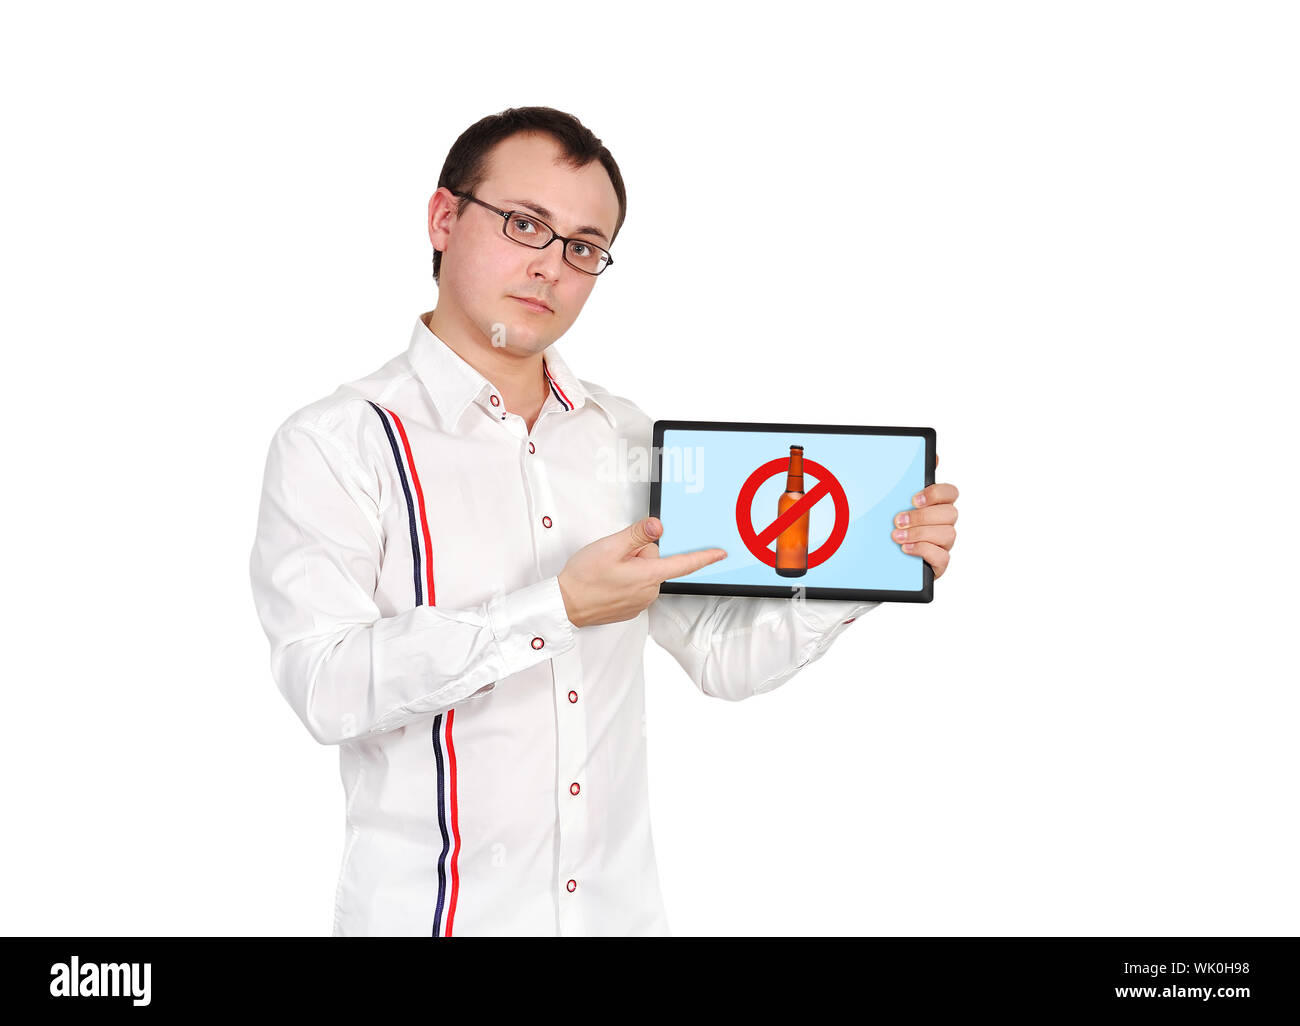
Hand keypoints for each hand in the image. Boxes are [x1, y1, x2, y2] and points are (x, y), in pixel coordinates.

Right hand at [558, 517, 725, 627]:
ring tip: (608, 571)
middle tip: (615, 558)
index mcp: (647, 576)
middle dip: (639, 555)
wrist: (564, 605)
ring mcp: (640, 603)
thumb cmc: (583, 577)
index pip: (684, 565)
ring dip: (632, 568)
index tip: (720, 553)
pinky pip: (637, 587)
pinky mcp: (631, 609)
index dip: (704, 557)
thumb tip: (659, 526)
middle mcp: (648, 592)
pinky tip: (609, 581)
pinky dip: (626, 580)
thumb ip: (637, 535)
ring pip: (646, 574)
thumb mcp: (610, 546)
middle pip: (656, 563)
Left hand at [891, 452, 958, 578]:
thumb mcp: (892, 502)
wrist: (878, 560)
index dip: (936, 493)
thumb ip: (907, 480)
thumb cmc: (890, 527)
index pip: (950, 493)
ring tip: (897, 537)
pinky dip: (924, 551)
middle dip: (923, 516)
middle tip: (898, 520)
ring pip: (947, 534)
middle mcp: (942, 524)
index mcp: (935, 506)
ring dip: (920, 534)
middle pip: (950, 513)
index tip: (914, 498)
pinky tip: (906, 549)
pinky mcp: (938, 564)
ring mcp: (942, 544)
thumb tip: (931, 455)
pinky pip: (942, 558)